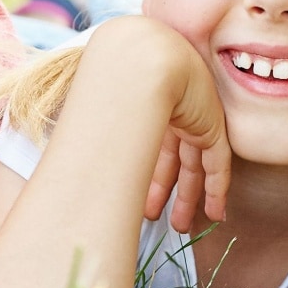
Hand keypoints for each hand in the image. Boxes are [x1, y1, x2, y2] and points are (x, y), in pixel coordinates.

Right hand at [89, 19, 233, 233]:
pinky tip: (216, 214)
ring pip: (195, 166)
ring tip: (181, 227)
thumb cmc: (116, 80)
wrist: (145, 60)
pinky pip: (218, 165)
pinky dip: (217, 190)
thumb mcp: (106, 110)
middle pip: (174, 160)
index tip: (143, 207)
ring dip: (188, 198)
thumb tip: (69, 167)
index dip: (150, 179)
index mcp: (148, 107)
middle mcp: (173, 113)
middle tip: (161, 220)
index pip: (154, 147)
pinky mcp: (212, 127)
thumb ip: (98, 134)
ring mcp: (195, 119)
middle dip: (166, 191)